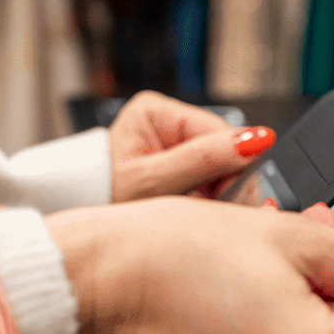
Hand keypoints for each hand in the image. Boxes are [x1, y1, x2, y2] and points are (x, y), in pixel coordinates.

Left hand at [105, 90, 275, 201]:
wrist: (78, 222)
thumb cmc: (100, 199)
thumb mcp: (153, 183)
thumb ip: (203, 160)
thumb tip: (256, 139)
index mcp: (155, 111)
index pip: (219, 132)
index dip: (233, 167)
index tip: (230, 201)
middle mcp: (165, 122)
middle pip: (222, 151)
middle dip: (223, 185)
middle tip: (210, 213)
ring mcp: (172, 144)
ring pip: (220, 169)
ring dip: (215, 196)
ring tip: (194, 215)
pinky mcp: (177, 166)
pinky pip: (208, 181)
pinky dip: (206, 201)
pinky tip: (193, 213)